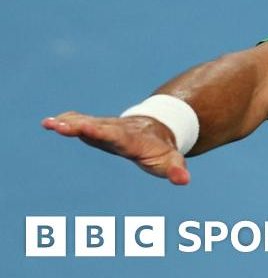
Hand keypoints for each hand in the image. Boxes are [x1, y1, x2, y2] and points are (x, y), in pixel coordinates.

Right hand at [42, 112, 190, 184]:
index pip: (117, 137)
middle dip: (79, 127)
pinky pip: (82, 121)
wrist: (159, 130)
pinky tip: (50, 122)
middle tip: (60, 126)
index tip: (87, 129)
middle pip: (97, 128)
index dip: (102, 133)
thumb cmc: (163, 150)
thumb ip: (176, 169)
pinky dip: (67, 121)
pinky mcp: (98, 127)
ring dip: (68, 123)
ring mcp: (106, 127)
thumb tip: (183, 180)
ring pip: (86, 123)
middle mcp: (117, 130)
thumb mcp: (172, 161)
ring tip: (48, 123)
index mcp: (133, 140)